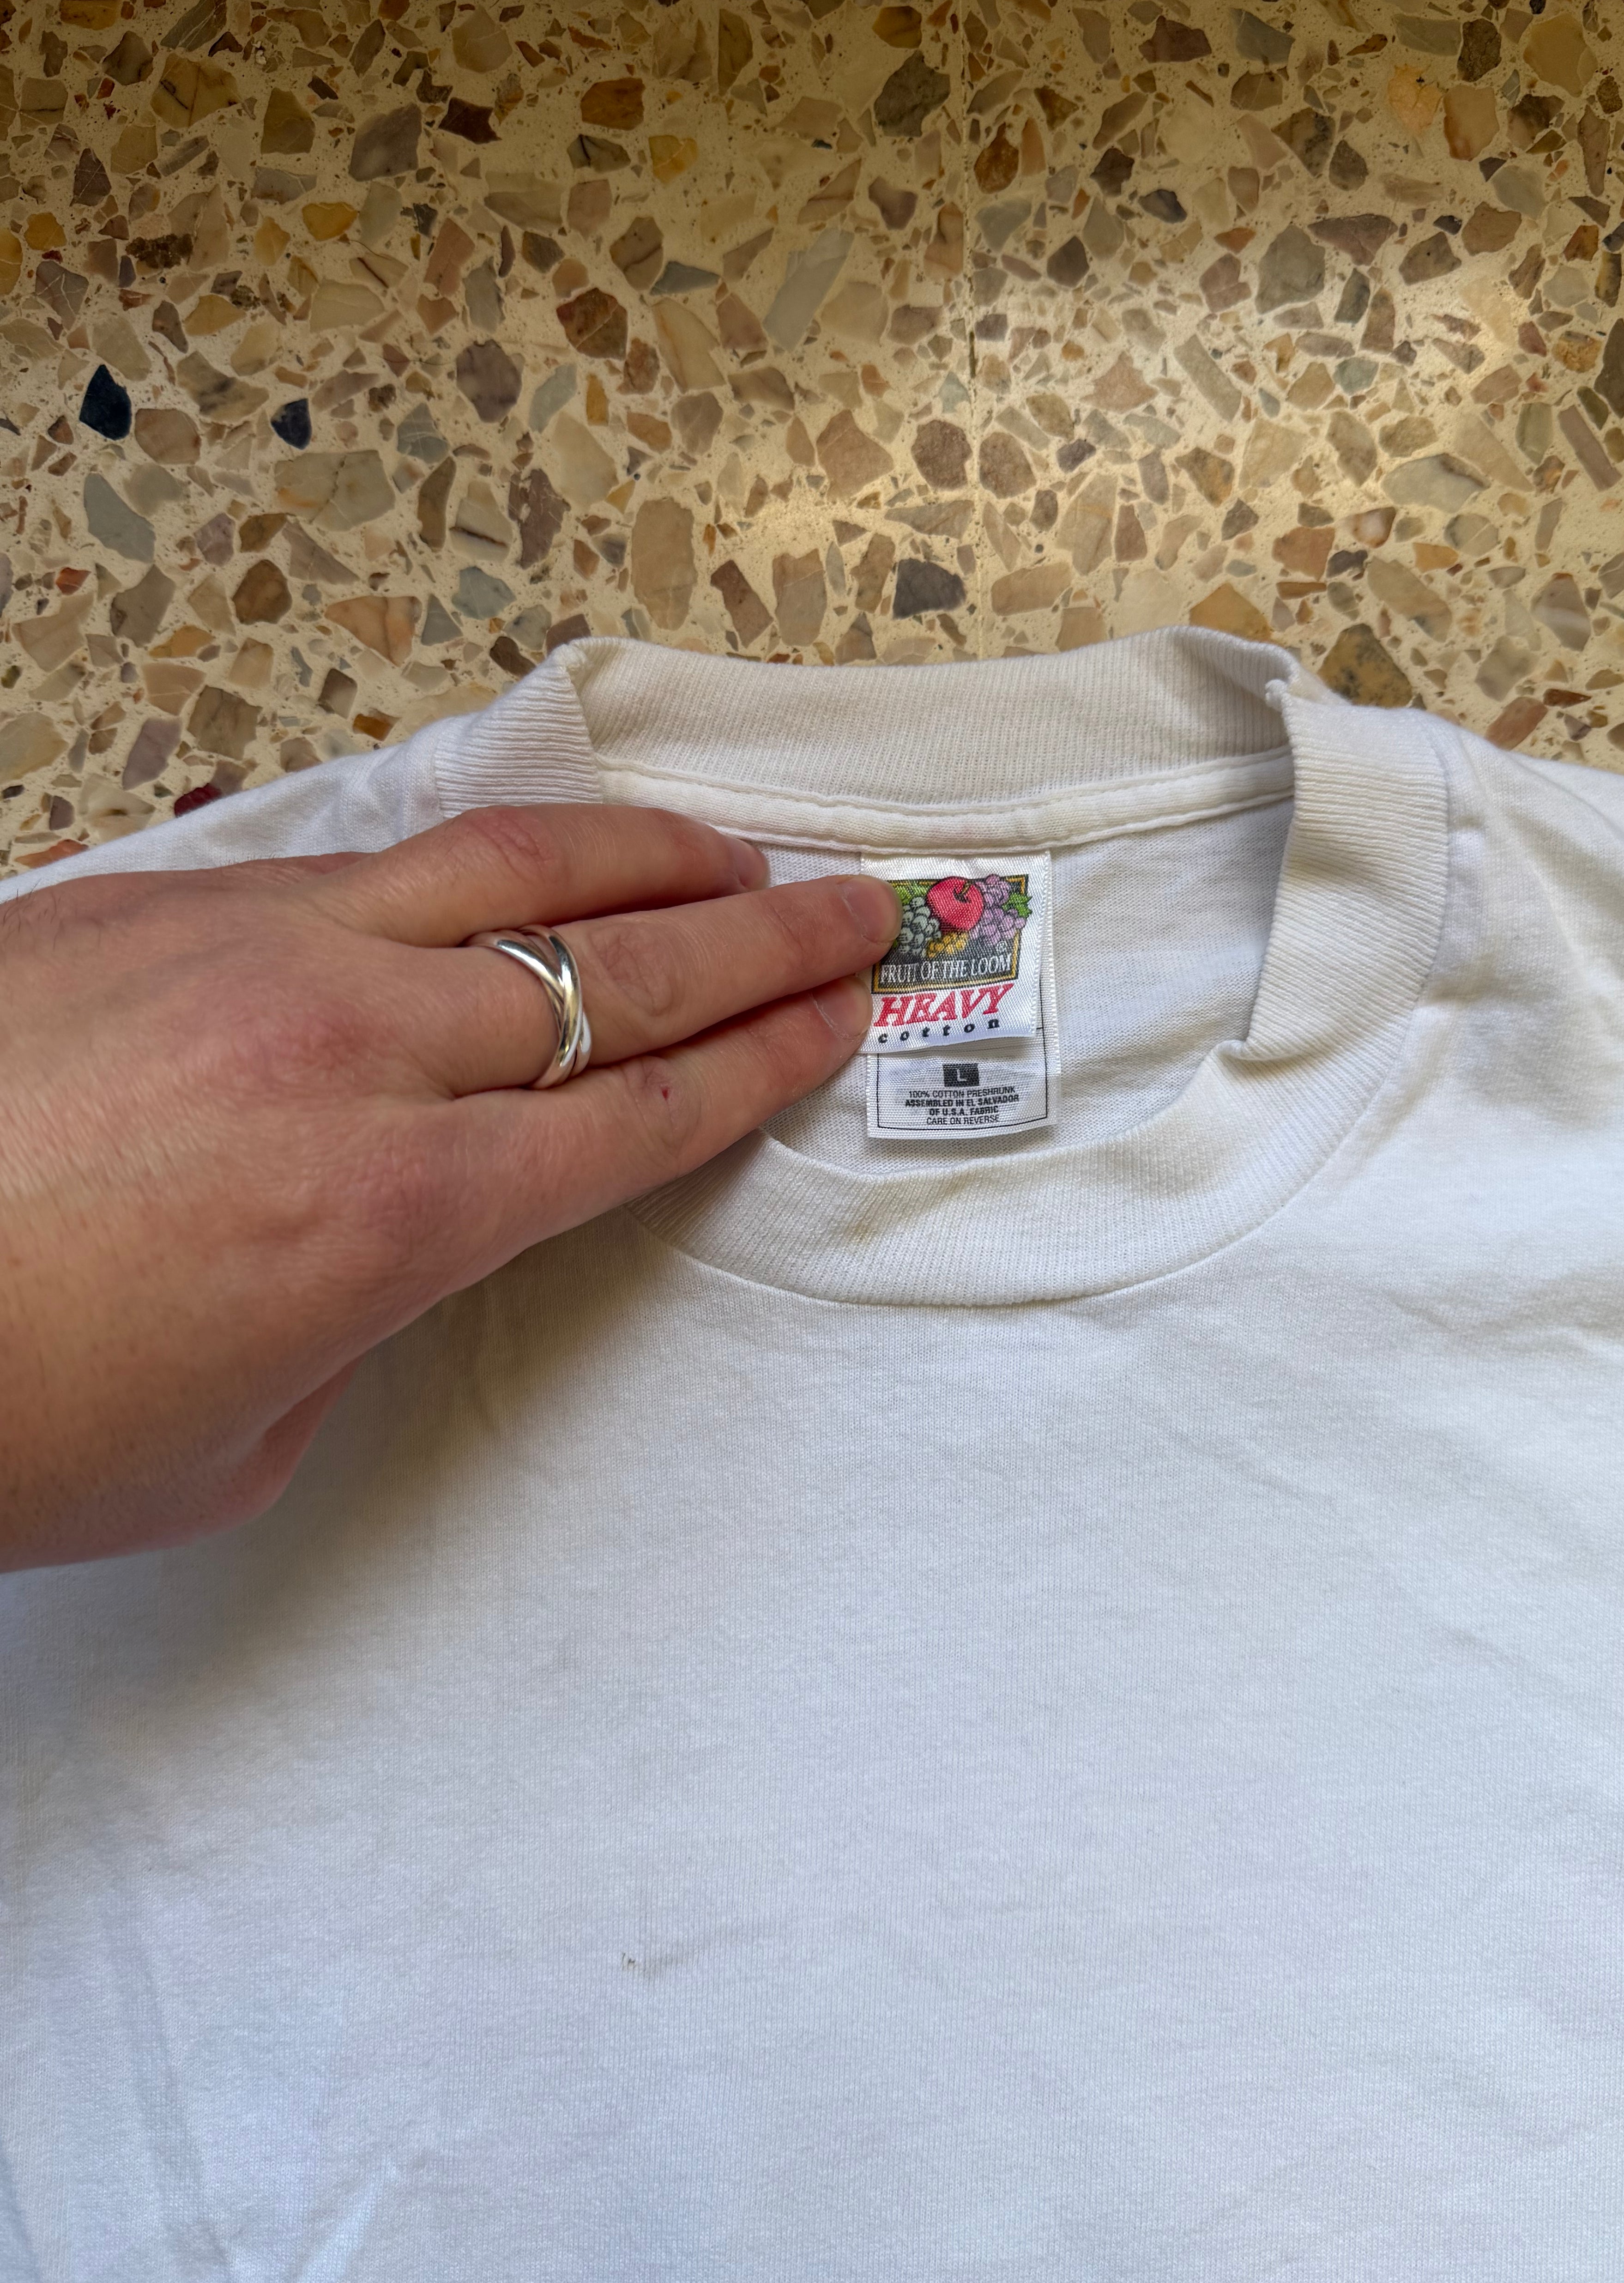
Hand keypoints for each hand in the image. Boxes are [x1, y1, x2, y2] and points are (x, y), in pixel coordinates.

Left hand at [0, 806, 900, 1571]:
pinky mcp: (161, 900)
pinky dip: (482, 855)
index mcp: (393, 1218)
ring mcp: (257, 954)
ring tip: (735, 856)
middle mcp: (355, 1060)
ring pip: (508, 873)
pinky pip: (370, 860)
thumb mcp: (230, 1441)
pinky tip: (525, 859)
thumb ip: (354, 1318)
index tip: (845, 1019)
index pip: (641, 1114)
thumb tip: (384, 1230)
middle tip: (864, 910)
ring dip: (647, 864)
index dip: (764, 1062)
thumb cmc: (0, 1416)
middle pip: (618, 978)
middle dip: (765, 949)